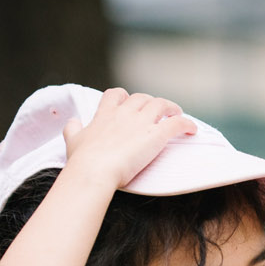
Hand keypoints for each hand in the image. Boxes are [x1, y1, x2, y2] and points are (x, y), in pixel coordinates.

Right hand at [62, 88, 194, 189]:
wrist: (94, 171)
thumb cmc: (83, 161)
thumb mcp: (72, 141)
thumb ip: (72, 129)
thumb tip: (72, 121)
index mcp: (104, 115)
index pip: (115, 95)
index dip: (125, 97)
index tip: (129, 104)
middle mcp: (124, 114)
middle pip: (141, 98)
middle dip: (150, 102)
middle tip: (158, 113)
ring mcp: (141, 123)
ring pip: (161, 104)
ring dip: (171, 108)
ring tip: (178, 114)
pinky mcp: (156, 135)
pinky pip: (177, 123)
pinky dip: (186, 124)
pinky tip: (192, 130)